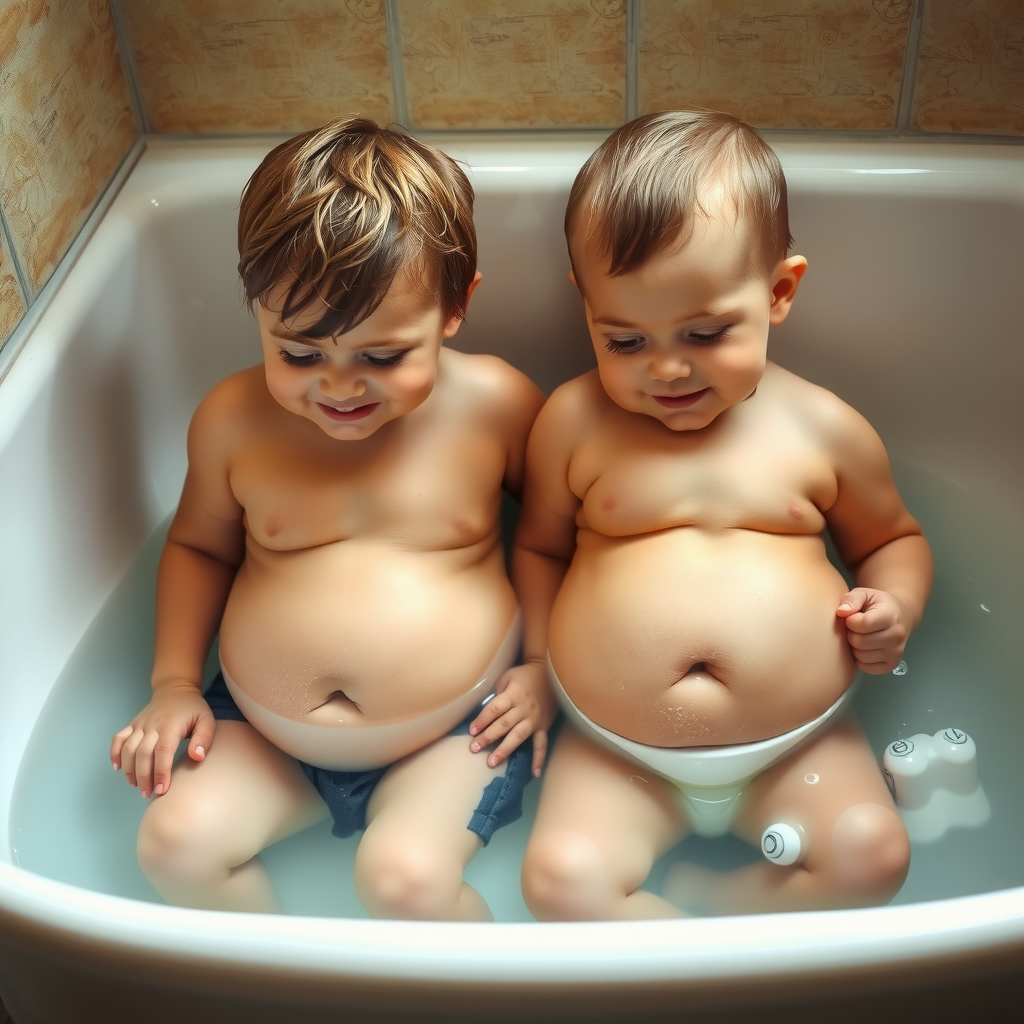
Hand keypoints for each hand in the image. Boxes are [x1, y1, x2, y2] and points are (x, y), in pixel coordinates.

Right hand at [110, 682, 215, 797]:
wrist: (175, 690)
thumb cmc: (193, 709)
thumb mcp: (206, 720)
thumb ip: (204, 739)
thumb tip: (197, 757)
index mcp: (171, 725)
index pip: (163, 751)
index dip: (161, 772)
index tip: (162, 790)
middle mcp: (152, 725)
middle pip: (143, 753)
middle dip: (144, 777)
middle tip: (148, 794)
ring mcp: (139, 724)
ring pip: (128, 749)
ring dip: (129, 770)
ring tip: (137, 786)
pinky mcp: (132, 725)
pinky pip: (118, 739)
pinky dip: (114, 754)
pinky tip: (118, 768)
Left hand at [468, 659, 555, 776]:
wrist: (550, 674)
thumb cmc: (523, 676)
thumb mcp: (507, 677)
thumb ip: (497, 694)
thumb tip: (484, 713)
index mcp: (514, 694)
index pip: (495, 709)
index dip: (482, 719)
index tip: (471, 730)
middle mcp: (525, 708)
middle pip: (503, 724)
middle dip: (487, 737)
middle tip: (473, 748)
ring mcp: (535, 719)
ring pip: (518, 736)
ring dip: (504, 750)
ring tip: (491, 762)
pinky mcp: (543, 726)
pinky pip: (541, 744)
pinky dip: (539, 759)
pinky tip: (535, 773)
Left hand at [836, 588, 909, 673]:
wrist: (900, 615)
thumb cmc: (878, 604)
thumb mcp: (865, 594)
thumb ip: (851, 599)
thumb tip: (841, 612)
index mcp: (891, 616)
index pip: (862, 624)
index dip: (851, 620)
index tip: (854, 616)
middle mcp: (897, 636)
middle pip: (860, 642)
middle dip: (852, 634)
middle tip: (857, 628)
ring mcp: (896, 652)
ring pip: (861, 656)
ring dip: (855, 647)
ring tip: (862, 636)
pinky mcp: (892, 665)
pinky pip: (866, 667)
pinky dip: (861, 659)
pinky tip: (866, 647)